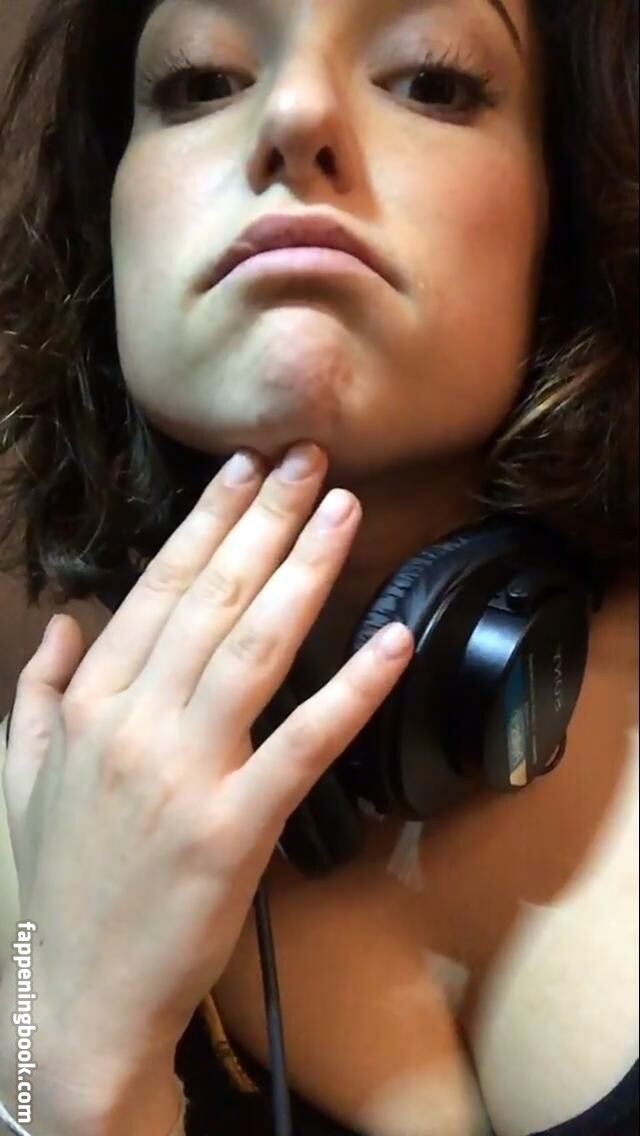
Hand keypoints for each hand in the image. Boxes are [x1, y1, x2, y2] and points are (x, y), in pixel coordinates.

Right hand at [1, 442, 413, 1086]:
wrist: (75, 995)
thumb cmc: (56, 882)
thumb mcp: (19, 774)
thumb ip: (35, 690)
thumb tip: (63, 621)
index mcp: (88, 704)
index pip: (157, 590)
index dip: (207, 523)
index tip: (243, 468)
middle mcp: (134, 724)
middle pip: (211, 600)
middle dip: (264, 519)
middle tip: (307, 457)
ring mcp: (184, 774)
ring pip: (253, 649)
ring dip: (303, 571)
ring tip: (341, 509)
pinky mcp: (233, 828)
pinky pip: (303, 745)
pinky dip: (351, 689)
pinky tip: (391, 641)